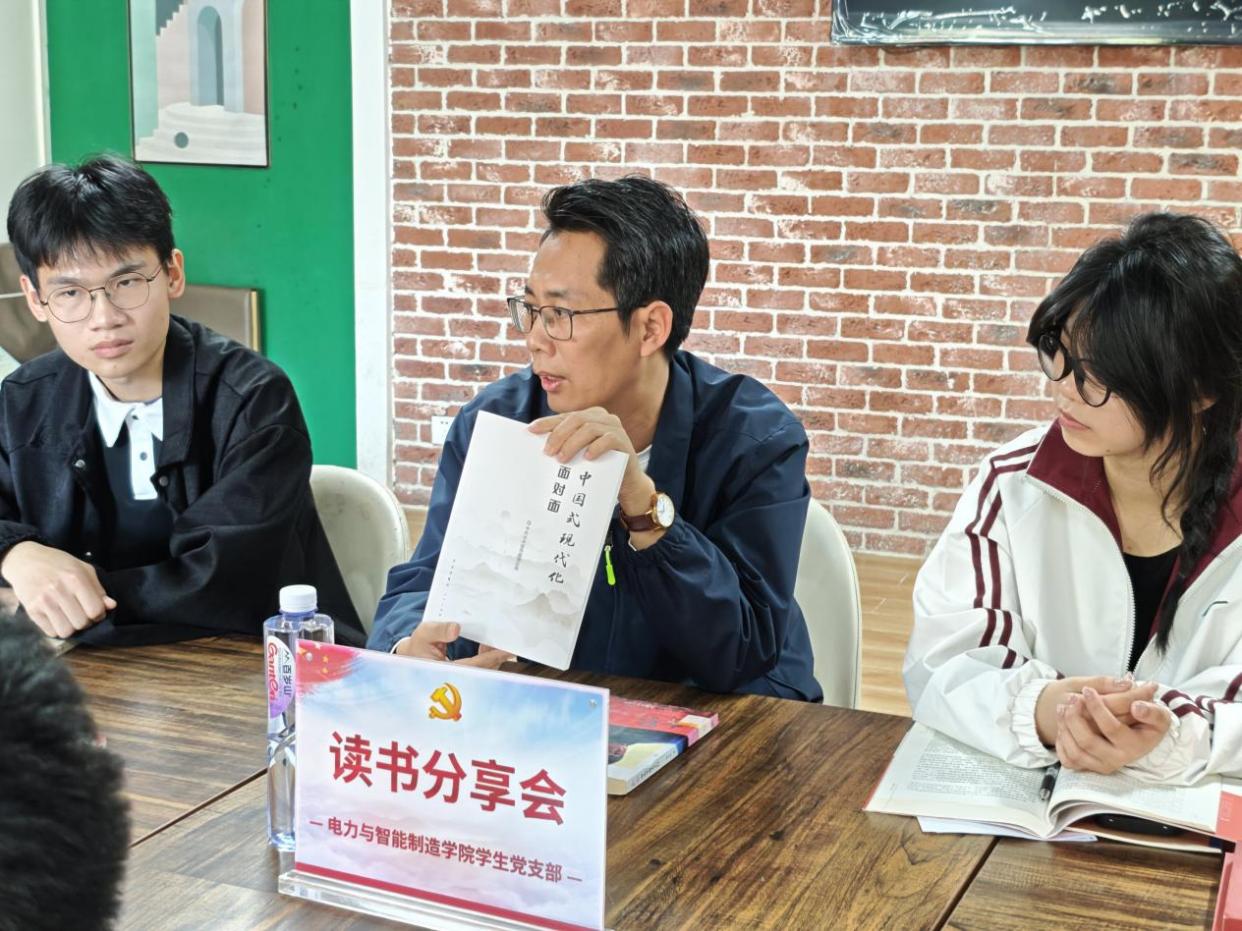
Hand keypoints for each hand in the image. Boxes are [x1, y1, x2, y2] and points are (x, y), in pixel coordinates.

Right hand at [0, 541, 115, 637]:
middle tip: (81, 614)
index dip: (99, 614)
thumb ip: (98, 588)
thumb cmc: (58, 563)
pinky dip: (57, 629)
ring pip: (66, 631)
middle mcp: (59, 590)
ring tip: (69, 617)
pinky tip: (57, 618)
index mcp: (75, 579)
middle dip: (86, 622)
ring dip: (71, 628)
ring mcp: (43, 601)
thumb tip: (111, 606)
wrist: (25, 560)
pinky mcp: (31, 610)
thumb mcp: (83, 569)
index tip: (95, 611)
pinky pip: (50, 632)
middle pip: (82, 623)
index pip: (95, 610)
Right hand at [393, 621, 514, 668]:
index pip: (473, 667)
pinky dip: (488, 659)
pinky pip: (482, 670)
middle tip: (506, 643)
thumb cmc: (418, 647)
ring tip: (496, 642)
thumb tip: (455, 629)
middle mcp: (457, 679)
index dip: (490, 658)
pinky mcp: (466, 677)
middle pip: (484, 671)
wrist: (413, 658)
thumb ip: (437, 631)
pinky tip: (487, 646)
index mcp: (446, 672)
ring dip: (494, 658)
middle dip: (497, 657)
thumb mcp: (424, 634)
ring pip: (485, 671)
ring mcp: (462, 680)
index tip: (505, 650)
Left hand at [529, 409, 653, 515]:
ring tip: (562, 458)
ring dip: (572, 443)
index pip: (565, 417)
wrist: (625, 482)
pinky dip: (595, 447)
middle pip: (576, 419)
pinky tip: (586, 458)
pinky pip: (608, 439)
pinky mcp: (623, 440)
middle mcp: (602, 417)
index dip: (547, 422)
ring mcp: (614, 427)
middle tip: (547, 452)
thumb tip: (541, 446)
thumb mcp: (579, 453)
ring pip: (589, 428)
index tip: (531, 430)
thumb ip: (566, 444)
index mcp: (589, 415)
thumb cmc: (598, 466)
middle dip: (558, 435)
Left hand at [1055, 686, 1170, 773]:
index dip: (1097, 708)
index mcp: (1136, 745)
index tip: (1088, 690)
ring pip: (1076, 751)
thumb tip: (1137, 707)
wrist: (1137, 733)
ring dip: (1065, 726)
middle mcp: (1119, 758)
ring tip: (1063, 706)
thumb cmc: (1144, 719)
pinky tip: (1063, 724)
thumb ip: (1150, 709)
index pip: (1112, 728)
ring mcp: (1102, 765)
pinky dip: (1062, 741)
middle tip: (1071, 698)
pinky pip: (1069, 759)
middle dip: (1075, 717)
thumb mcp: (1156, 712)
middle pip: (1089, 741)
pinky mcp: (1089, 767)